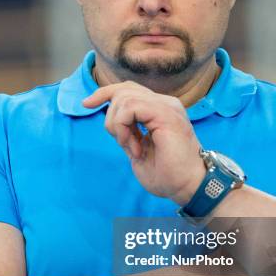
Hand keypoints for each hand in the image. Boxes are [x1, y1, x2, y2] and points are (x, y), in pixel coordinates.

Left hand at [83, 82, 205, 204]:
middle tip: (122, 143)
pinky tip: (135, 147)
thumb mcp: (138, 149)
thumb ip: (128, 132)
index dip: (104, 93)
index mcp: (160, 109)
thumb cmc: (168, 174)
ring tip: (132, 148)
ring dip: (118, 126)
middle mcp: (165, 103)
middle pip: (124, 89)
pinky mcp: (166, 114)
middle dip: (110, 115)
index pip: (129, 89)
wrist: (188, 187)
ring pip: (124, 98)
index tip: (86, 104)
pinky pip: (130, 108)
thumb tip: (113, 121)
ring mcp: (167, 106)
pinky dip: (124, 128)